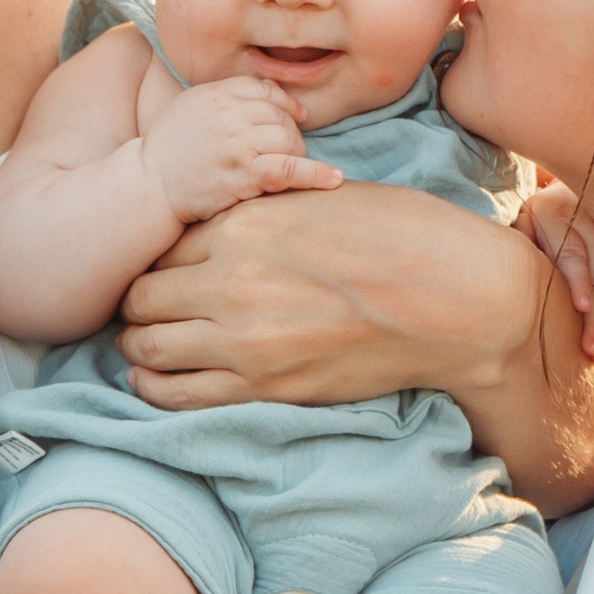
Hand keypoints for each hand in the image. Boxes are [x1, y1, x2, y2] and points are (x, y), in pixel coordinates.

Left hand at [119, 180, 536, 410]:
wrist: (455, 300)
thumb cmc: (401, 235)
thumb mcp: (319, 197)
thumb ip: (259, 211)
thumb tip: (218, 221)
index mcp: (245, 224)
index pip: (161, 243)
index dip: (159, 255)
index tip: (167, 265)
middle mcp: (231, 282)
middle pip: (141, 296)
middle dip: (139, 301)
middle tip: (149, 306)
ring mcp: (244, 341)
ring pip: (146, 347)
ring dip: (139, 344)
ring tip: (148, 343)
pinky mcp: (265, 388)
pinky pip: (178, 396)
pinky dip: (156, 387)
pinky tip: (157, 378)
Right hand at [140, 77, 343, 226]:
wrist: (149, 183)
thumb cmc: (173, 145)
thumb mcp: (195, 104)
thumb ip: (231, 93)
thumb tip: (277, 94)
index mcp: (218, 93)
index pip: (267, 92)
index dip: (285, 106)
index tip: (294, 118)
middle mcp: (229, 115)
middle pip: (281, 117)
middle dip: (288, 134)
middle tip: (280, 150)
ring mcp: (237, 146)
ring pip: (288, 141)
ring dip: (294, 154)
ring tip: (286, 165)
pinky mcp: (242, 177)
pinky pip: (287, 170)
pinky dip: (314, 174)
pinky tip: (332, 178)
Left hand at [521, 177, 593, 363]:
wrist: (571, 186)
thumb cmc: (534, 217)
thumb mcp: (521, 221)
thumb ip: (521, 244)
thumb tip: (510, 282)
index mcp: (556, 212)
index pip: (573, 252)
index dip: (579, 281)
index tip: (581, 307)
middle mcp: (591, 220)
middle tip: (591, 349)